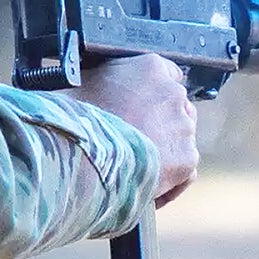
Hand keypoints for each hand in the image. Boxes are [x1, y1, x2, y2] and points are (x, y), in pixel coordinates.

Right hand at [61, 54, 198, 206]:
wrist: (81, 159)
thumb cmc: (72, 121)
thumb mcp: (76, 87)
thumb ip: (94, 83)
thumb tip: (82, 91)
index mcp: (149, 68)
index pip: (165, 74)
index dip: (149, 94)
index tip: (137, 107)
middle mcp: (172, 93)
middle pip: (176, 107)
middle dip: (159, 122)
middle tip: (133, 140)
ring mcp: (183, 127)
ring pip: (181, 138)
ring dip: (164, 151)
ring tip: (135, 168)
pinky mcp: (186, 160)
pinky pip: (185, 171)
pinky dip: (170, 181)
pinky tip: (146, 189)